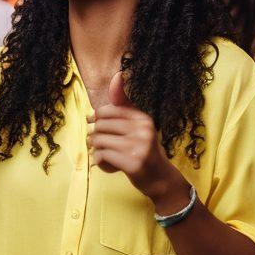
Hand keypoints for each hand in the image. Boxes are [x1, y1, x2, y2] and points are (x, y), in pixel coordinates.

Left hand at [88, 73, 188, 205]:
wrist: (160, 179)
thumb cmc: (143, 150)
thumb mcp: (138, 125)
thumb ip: (124, 105)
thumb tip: (118, 75)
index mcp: (142, 118)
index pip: (107, 110)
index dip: (96, 118)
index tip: (94, 124)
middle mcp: (143, 130)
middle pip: (101, 126)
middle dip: (95, 136)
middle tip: (97, 144)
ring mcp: (139, 147)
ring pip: (99, 141)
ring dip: (95, 149)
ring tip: (101, 154)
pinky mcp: (133, 163)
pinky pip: (102, 156)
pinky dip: (99, 161)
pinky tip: (105, 164)